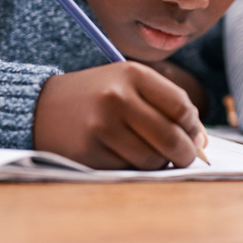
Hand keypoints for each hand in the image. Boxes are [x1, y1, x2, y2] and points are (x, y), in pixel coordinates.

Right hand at [33, 62, 207, 169]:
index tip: (195, 136)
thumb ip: (166, 104)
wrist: (41, 107)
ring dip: (158, 162)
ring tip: (148, 152)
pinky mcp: (89, 153)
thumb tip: (201, 141)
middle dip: (185, 153)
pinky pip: (129, 169)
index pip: (181, 107)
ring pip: (153, 160)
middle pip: (172, 138)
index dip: (195, 127)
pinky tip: (120, 154)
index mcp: (132, 73)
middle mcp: (117, 97)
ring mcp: (101, 126)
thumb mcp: (128, 83)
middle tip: (185, 156)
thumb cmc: (97, 96)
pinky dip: (133, 167)